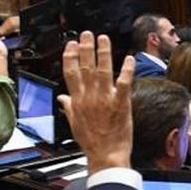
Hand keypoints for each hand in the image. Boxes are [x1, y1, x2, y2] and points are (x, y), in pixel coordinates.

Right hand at [57, 31, 134, 172]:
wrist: (106, 155)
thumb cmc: (92, 142)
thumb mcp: (74, 124)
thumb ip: (69, 108)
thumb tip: (62, 98)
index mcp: (77, 101)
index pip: (71, 73)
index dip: (71, 57)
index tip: (72, 44)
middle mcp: (89, 97)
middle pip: (86, 67)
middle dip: (86, 48)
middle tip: (87, 34)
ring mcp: (105, 99)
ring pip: (103, 71)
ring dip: (103, 53)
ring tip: (104, 39)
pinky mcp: (121, 103)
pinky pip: (124, 83)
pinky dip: (126, 70)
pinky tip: (128, 58)